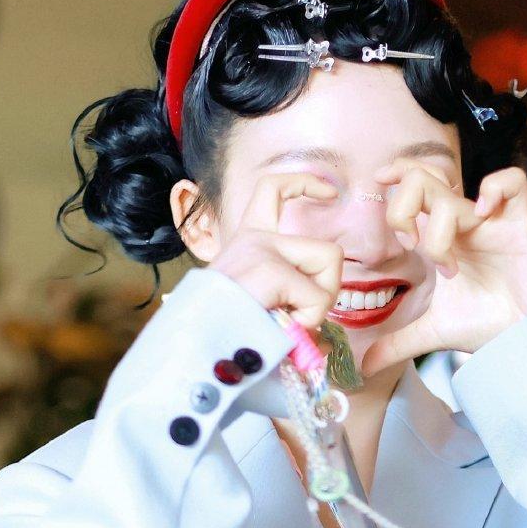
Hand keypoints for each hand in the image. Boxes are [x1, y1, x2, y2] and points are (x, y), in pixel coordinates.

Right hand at [208, 173, 343, 328]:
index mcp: (247, 240)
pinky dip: (308, 320)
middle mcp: (255, 237)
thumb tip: (318, 329)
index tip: (331, 194)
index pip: (273, 188)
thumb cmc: (224, 332)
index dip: (306, 183)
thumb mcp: (255, 303)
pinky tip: (281, 328)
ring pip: (330, 267)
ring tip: (288, 322)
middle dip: (328, 291)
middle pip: (328, 250)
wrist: (195, 344)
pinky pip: (318, 298)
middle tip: (301, 316)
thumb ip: (286, 299)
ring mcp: (264, 251)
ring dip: (319, 303)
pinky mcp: (271, 270)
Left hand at [361, 160, 526, 375]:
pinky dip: (495, 190)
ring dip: (438, 232)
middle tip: (410, 246)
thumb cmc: (491, 324)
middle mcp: (464, 221)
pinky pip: (512, 180)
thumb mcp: (434, 332)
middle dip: (403, 209)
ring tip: (448, 267)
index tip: (383, 199)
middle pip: (421, 177)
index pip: (415, 183)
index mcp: (443, 234)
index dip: (396, 178)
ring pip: (451, 191)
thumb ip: (398, 344)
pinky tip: (483, 219)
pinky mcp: (521, 224)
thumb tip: (366, 368)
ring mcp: (491, 220)